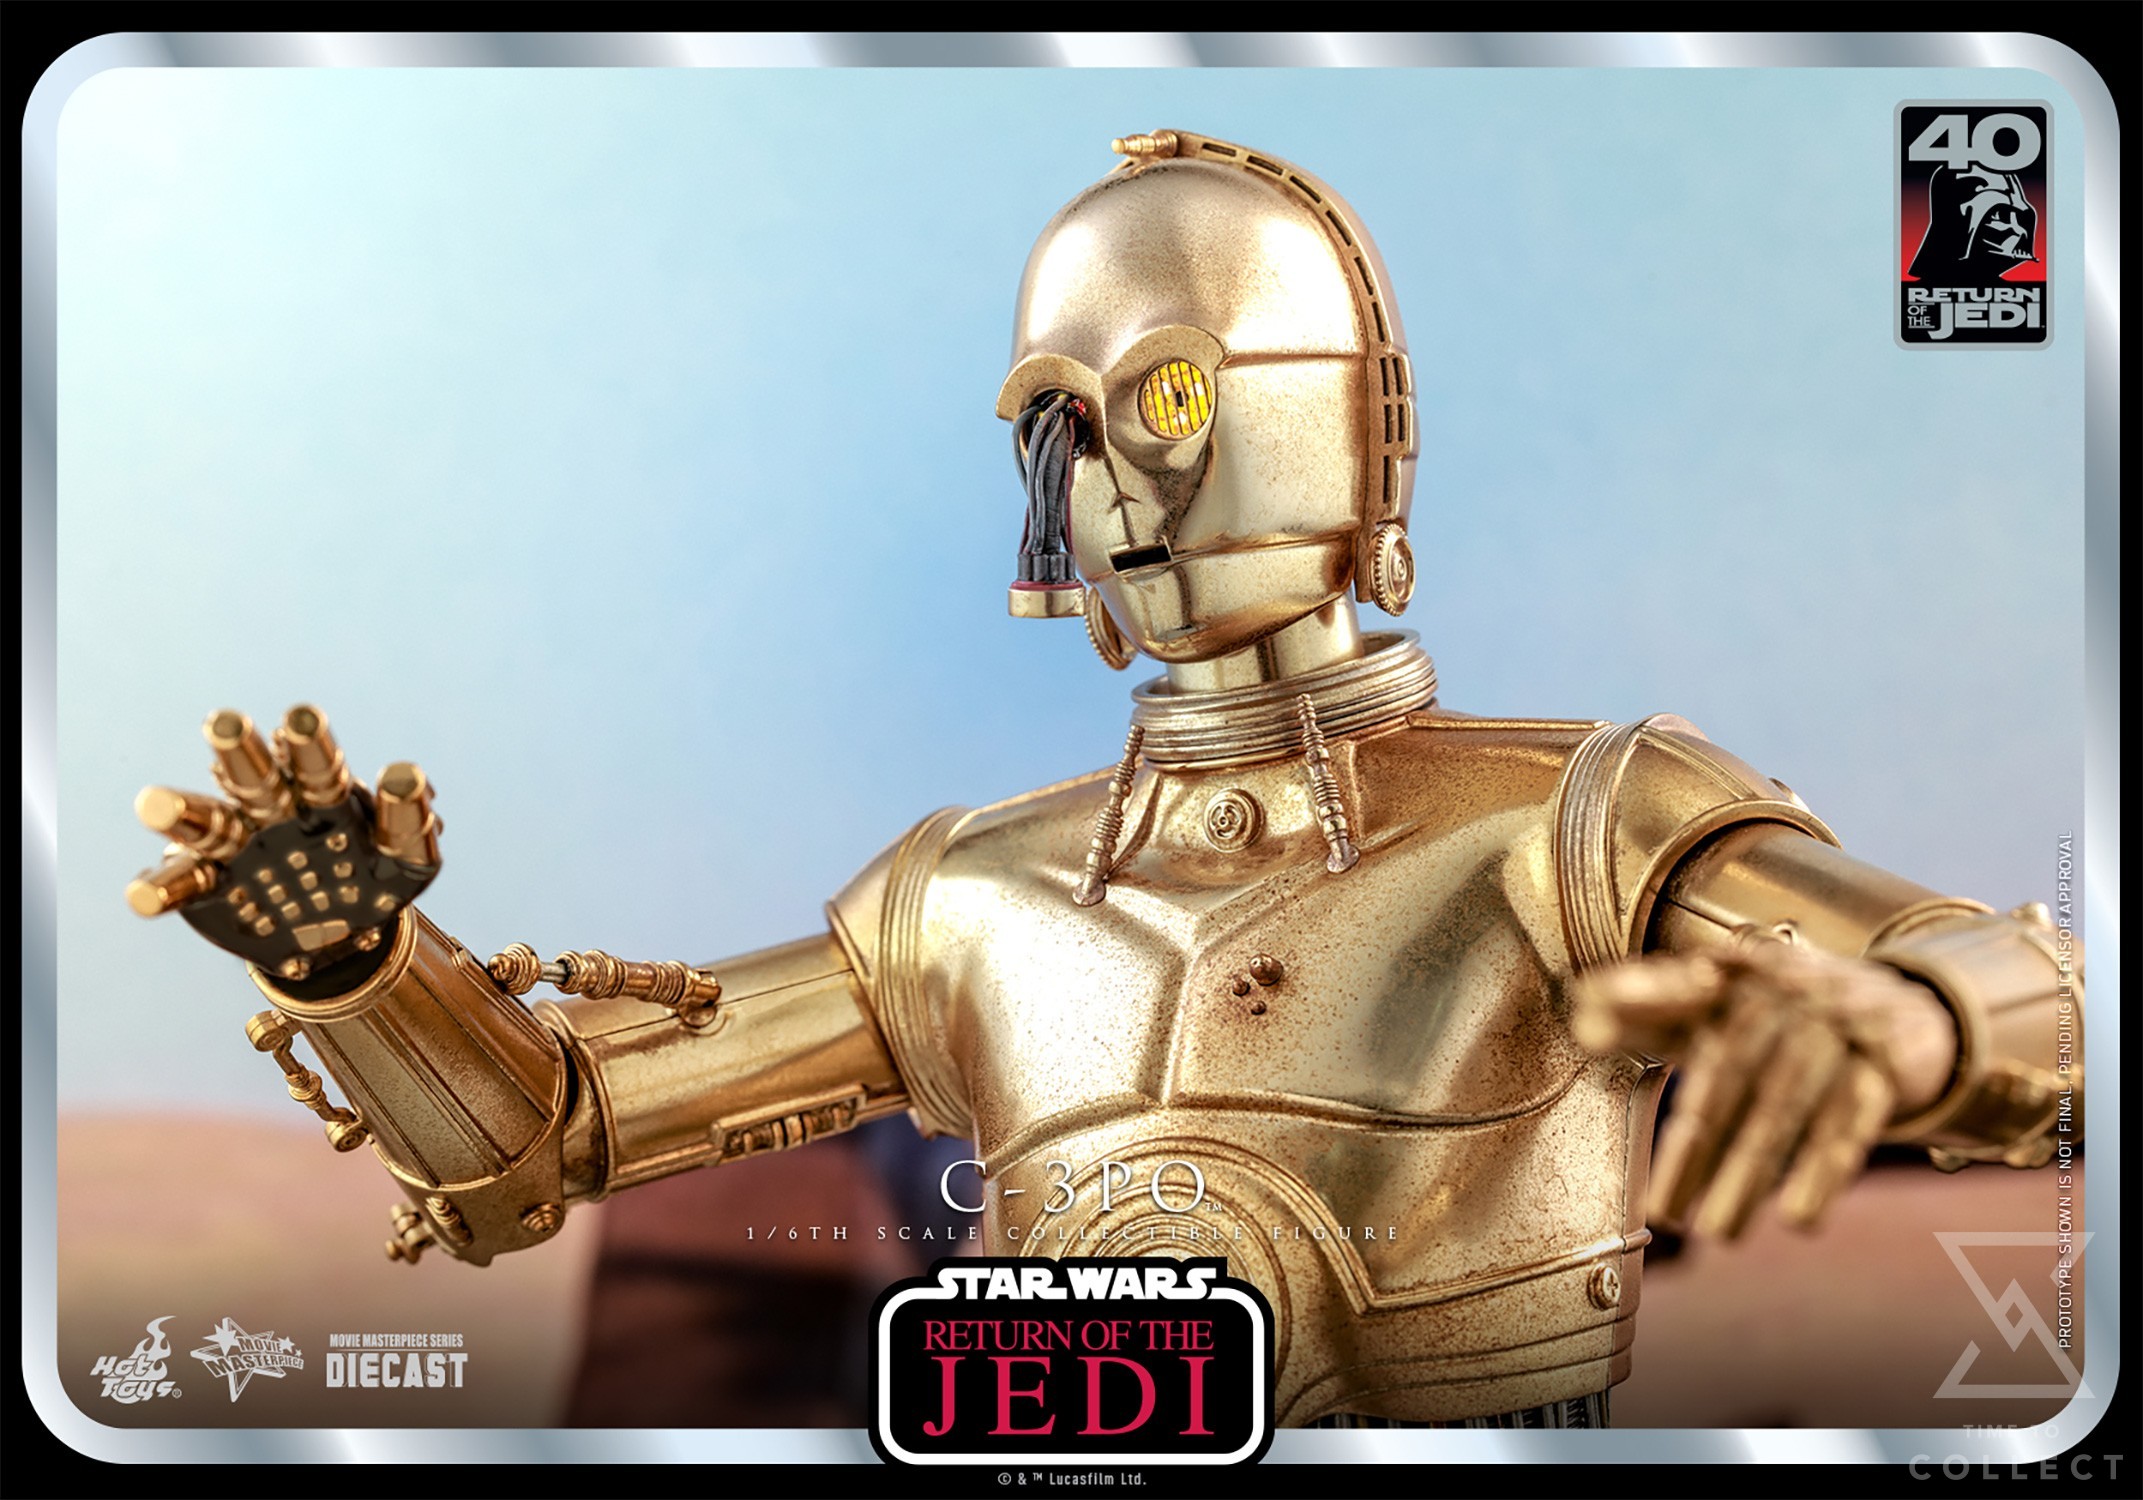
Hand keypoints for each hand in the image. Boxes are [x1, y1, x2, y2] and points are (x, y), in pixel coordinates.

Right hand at [125, 705, 441, 984]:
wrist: (339, 932)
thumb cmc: (373, 875)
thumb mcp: (406, 857)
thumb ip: (410, 823)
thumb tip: (409, 778)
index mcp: (321, 793)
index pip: (315, 765)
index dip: (307, 744)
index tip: (298, 718)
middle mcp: (273, 810)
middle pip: (254, 777)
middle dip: (238, 751)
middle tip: (224, 722)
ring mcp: (239, 847)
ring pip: (210, 821)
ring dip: (181, 811)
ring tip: (153, 803)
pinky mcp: (214, 888)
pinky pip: (185, 884)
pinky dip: (162, 889)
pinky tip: (139, 898)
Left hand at [1570, 932, 1956, 1238]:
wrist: (1899, 1008)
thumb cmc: (1776, 1017)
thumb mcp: (1713, 1006)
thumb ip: (1645, 1012)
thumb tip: (1583, 1024)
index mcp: (1730, 974)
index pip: (1675, 986)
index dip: (1634, 999)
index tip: (1589, 1028)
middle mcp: (1783, 993)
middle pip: (1731, 1072)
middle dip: (1696, 1147)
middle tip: (1666, 1215)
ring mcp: (1838, 1026)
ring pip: (1785, 1107)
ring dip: (1749, 1175)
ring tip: (1717, 1233)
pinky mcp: (1885, 1066)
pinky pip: (1851, 1124)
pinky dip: (1823, 1171)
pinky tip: (1799, 1217)